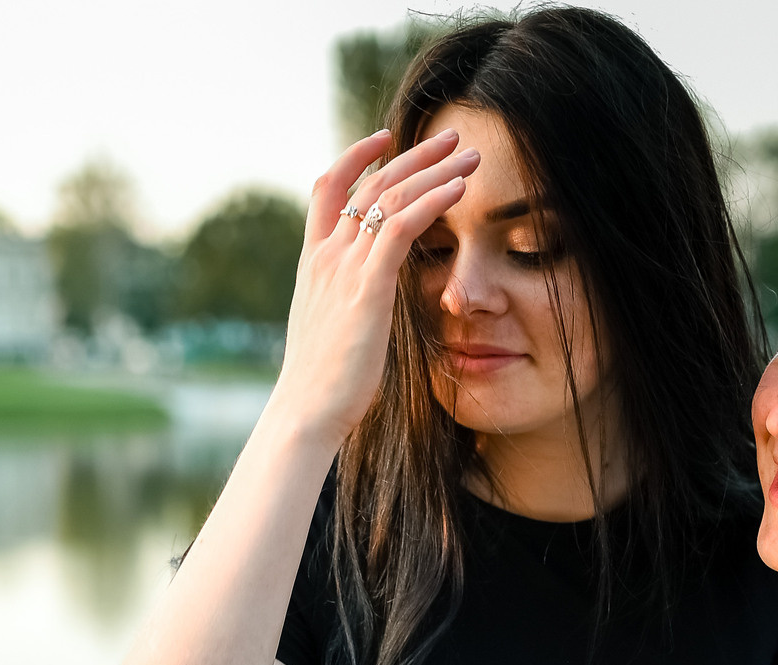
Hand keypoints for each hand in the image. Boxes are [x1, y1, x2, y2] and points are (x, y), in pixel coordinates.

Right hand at [270, 127, 480, 446]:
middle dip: (415, 154)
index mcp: (313, 262)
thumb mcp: (329, 330)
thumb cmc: (322, 386)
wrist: (305, 413)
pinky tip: (459, 190)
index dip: (357, 156)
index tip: (387, 138)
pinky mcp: (367, 288)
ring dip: (435, 170)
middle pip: (369, 182)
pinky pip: (401, 227)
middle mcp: (326, 256)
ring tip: (471, 156)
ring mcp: (344, 269)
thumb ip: (343, 301)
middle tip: (452, 137)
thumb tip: (362, 301)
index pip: (329, 188)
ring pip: (390, 197)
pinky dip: (432, 201)